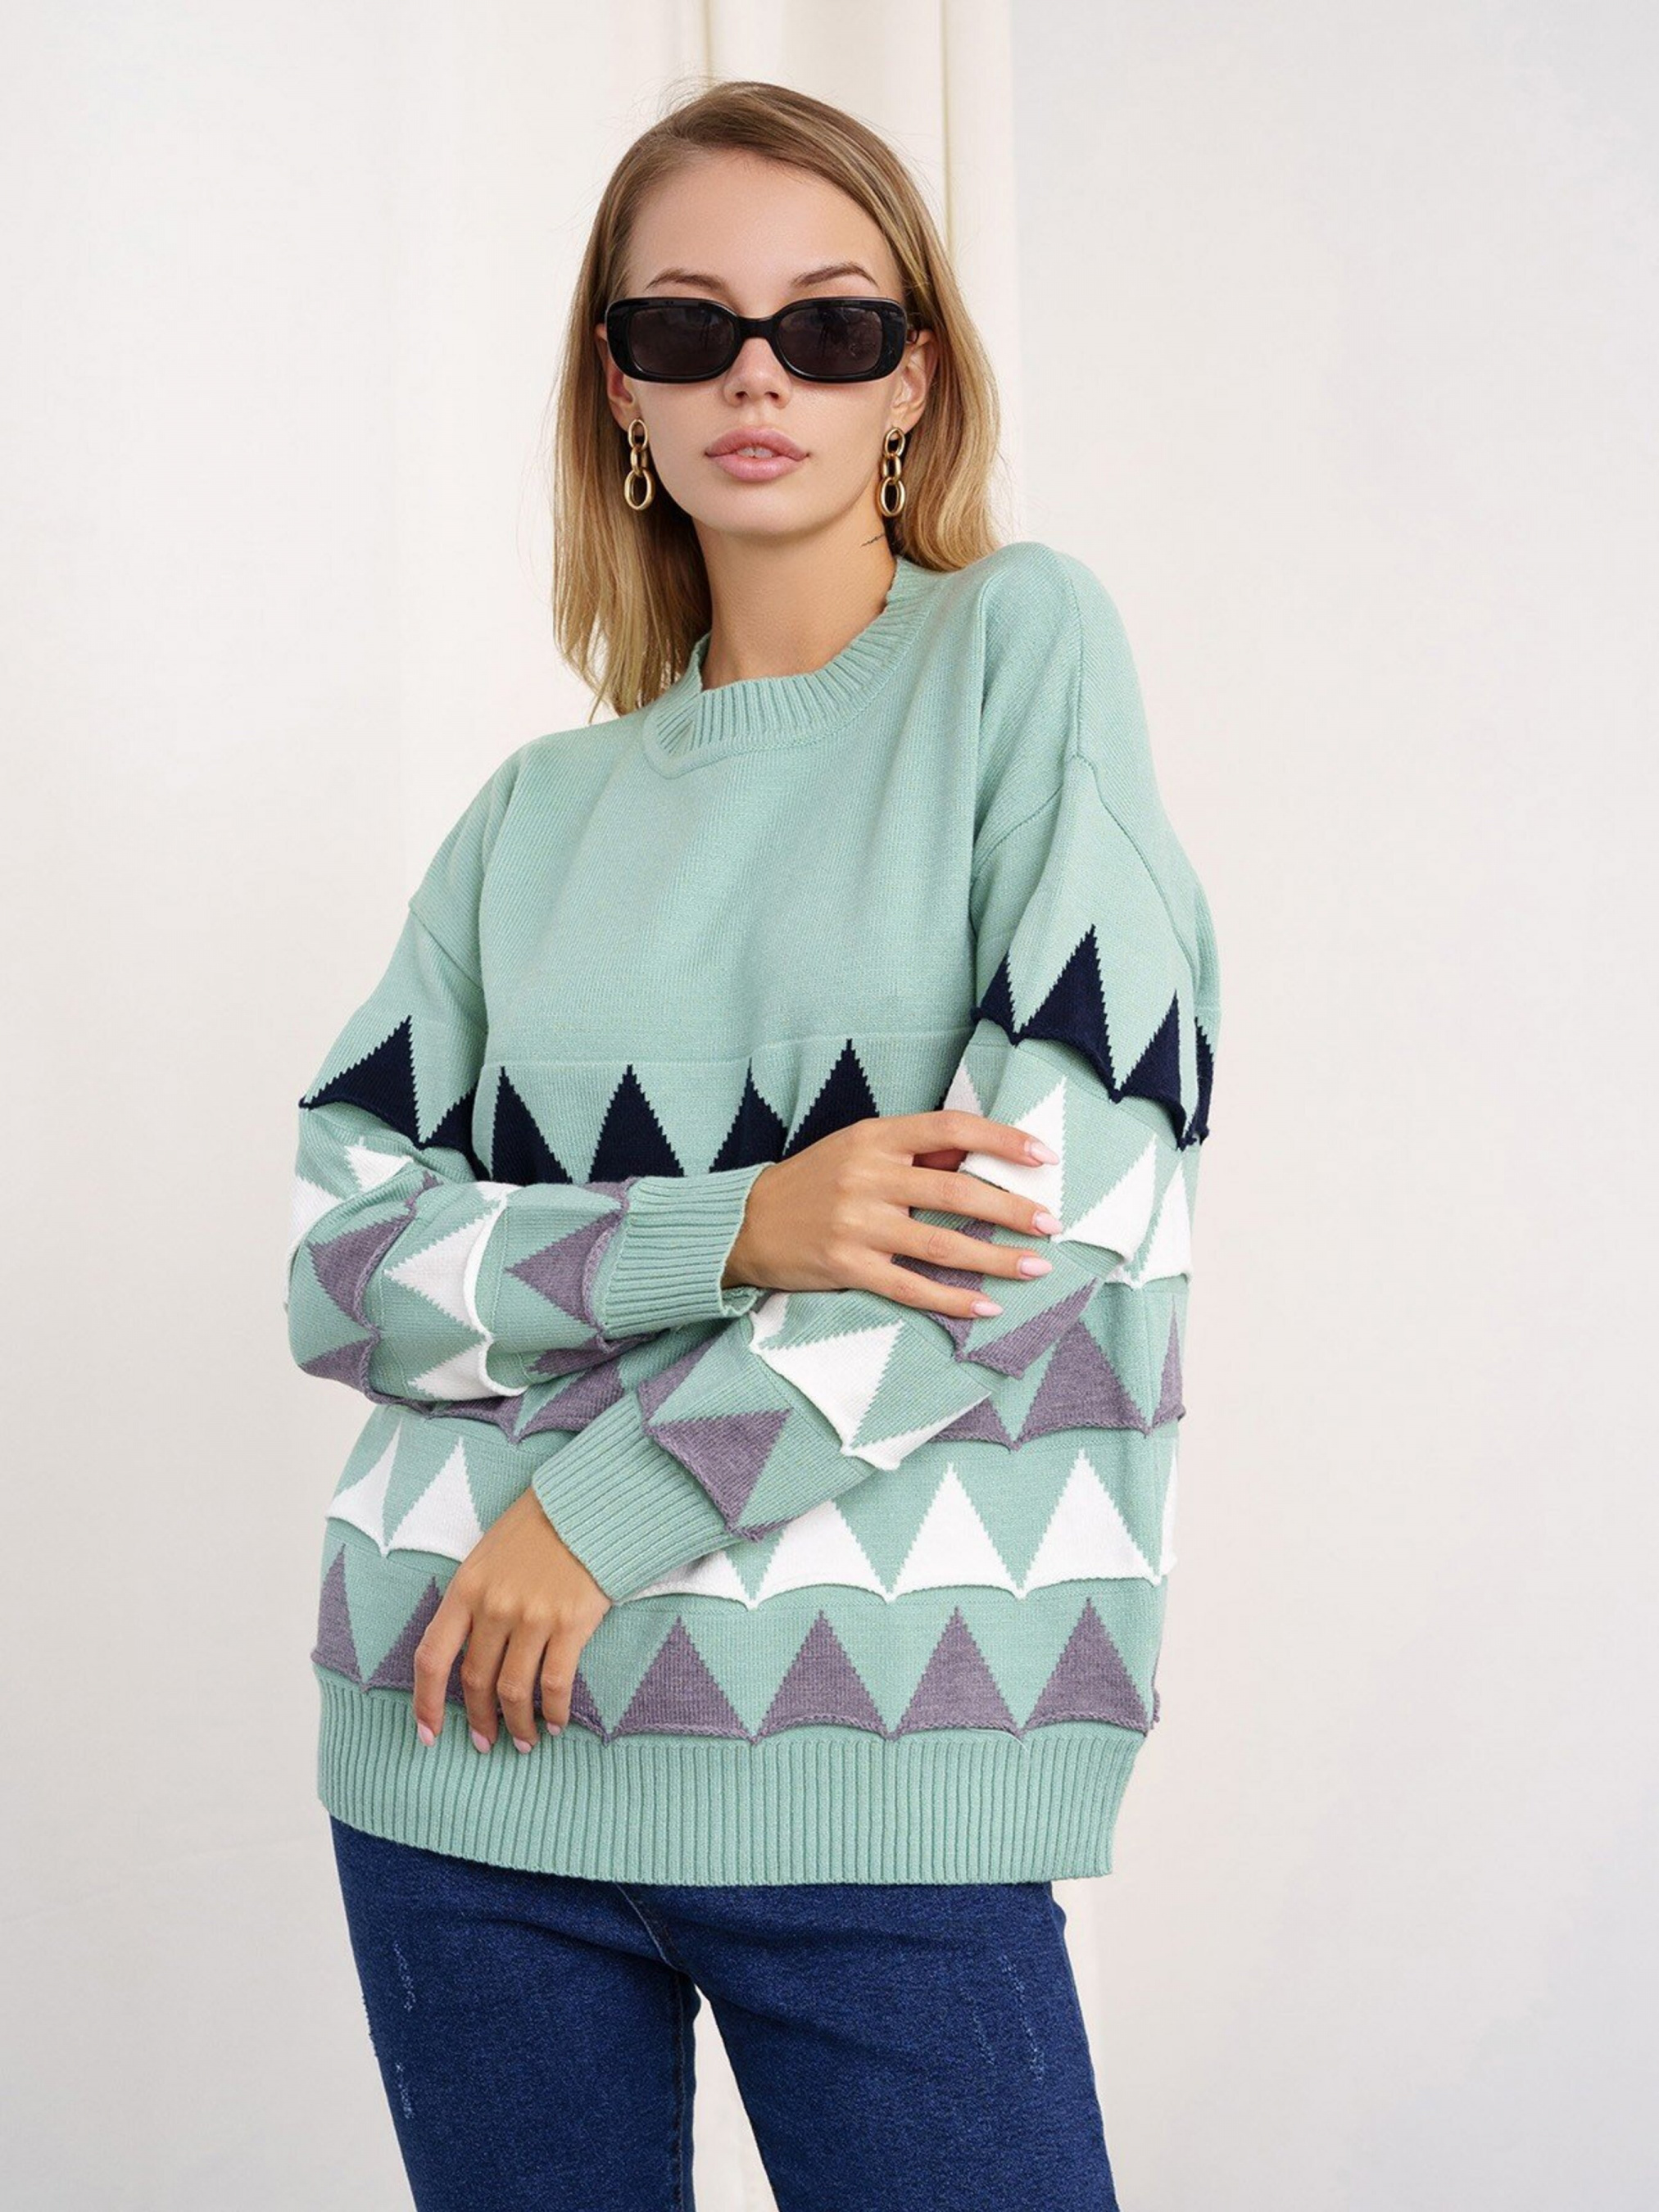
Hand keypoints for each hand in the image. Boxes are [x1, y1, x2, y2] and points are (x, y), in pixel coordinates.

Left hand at [412, 1487, 611, 1750]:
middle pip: (475, 1680)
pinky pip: (555, 1682)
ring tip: (524, 1742)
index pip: (431, 1656)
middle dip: (478, 1720)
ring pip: (513, 1690)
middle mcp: (493, 1606)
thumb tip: (468, 1650)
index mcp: (465, 1588)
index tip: (428, 1733)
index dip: (425, 1702)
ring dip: (517, 1725)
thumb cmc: (538, 1527)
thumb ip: (473, 1600)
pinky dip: (554, 1711)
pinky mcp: (570, 1622)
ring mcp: (532, 1616)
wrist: (589, 1504)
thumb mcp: (488, 1556)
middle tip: (485, 1742)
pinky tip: (557, 1723)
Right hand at [722, 1109, 1061, 1321]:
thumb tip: (981, 1155)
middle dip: (1010, 1209)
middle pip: (954, 1192)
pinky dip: (952, 1300)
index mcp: (874, 1137)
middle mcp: (867, 1177)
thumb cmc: (814, 1181)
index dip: (1001, 1140)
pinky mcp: (846, 1267)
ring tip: (1036, 1267)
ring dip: (995, 1259)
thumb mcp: (858, 1148)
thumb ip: (916, 1151)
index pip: (950, 1128)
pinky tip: (987, 1307)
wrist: (746, 1223)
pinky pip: (910, 1287)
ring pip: (940, 1244)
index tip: (1044, 1156)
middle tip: (1051, 1223)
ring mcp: (856, 1224)